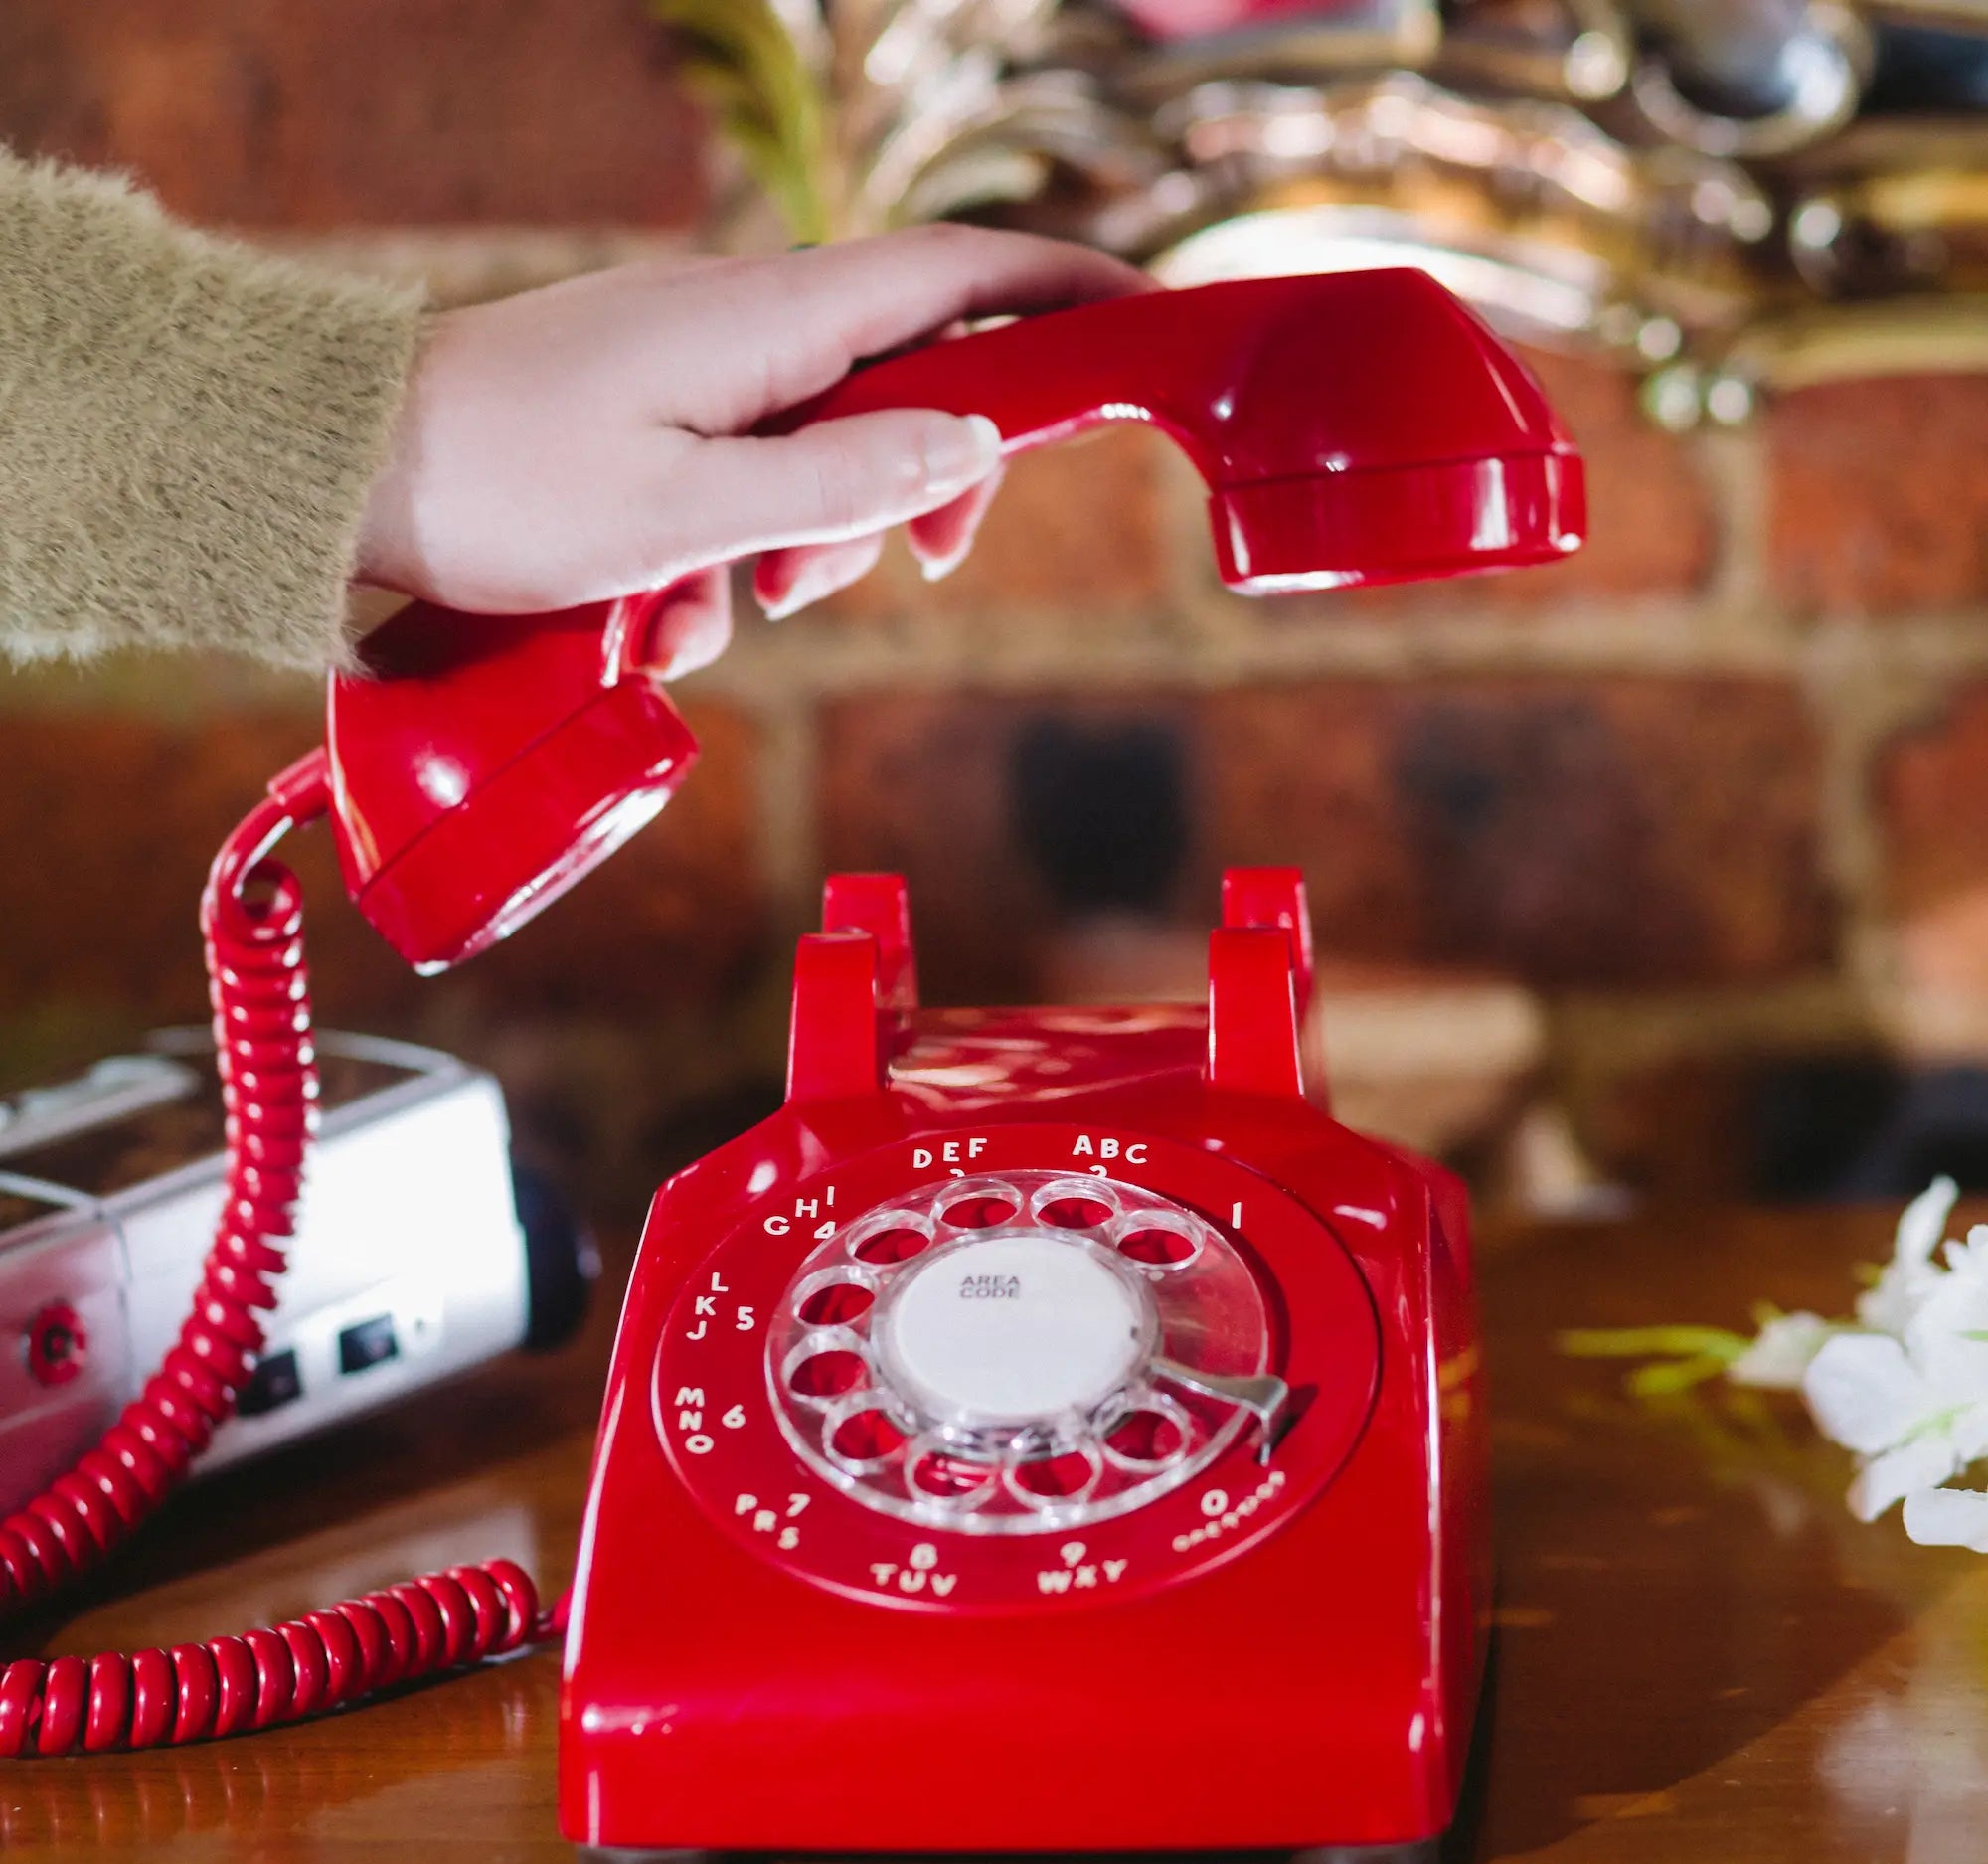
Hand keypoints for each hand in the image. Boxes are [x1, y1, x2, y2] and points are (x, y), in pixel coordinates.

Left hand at [355, 225, 1151, 675]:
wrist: (340, 475)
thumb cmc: (498, 486)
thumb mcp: (688, 511)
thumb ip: (839, 484)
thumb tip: (963, 444)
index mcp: (768, 322)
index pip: (956, 277)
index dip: (1058, 291)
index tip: (1139, 325)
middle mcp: (742, 327)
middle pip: (906, 383)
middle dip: (920, 486)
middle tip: (912, 569)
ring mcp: (694, 370)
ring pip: (823, 452)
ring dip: (807, 547)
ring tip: (723, 611)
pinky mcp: (650, 416)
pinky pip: (740, 482)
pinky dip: (729, 558)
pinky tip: (665, 618)